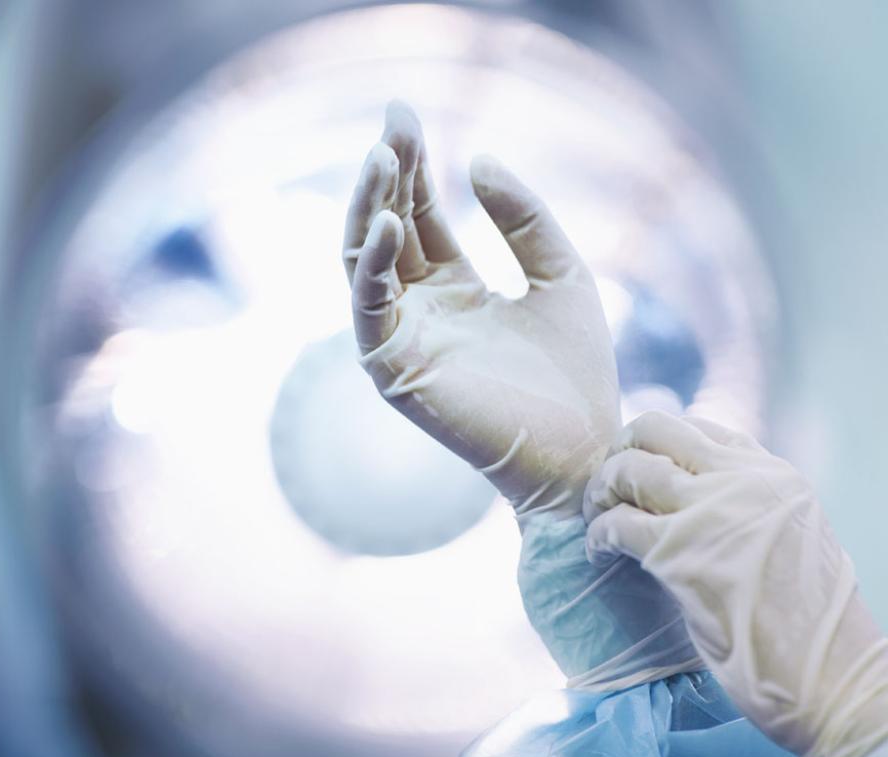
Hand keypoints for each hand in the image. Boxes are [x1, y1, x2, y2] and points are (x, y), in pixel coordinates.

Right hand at [344, 101, 618, 518]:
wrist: (586, 451)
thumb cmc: (577, 375)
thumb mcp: (561, 274)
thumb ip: (524, 219)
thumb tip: (478, 159)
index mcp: (455, 290)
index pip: (418, 217)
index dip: (412, 166)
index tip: (405, 114)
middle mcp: (421, 311)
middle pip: (386, 229)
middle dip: (387, 175)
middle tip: (394, 119)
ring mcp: (403, 339)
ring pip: (363, 263)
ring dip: (368, 209)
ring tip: (383, 156)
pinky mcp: (394, 370)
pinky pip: (369, 309)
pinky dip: (371, 265)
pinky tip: (389, 222)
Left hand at [585, 411, 887, 756]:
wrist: (833, 680)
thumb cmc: (811, 624)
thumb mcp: (792, 535)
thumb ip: (750, 504)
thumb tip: (695, 494)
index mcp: (774, 475)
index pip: (698, 428)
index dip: (656, 444)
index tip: (638, 468)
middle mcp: (744, 481)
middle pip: (655, 430)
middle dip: (620, 451)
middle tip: (607, 486)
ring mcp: (710, 513)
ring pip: (628, 470)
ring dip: (599, 491)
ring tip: (596, 519)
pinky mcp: (678, 555)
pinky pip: (615, 524)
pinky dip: (596, 536)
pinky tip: (598, 554)